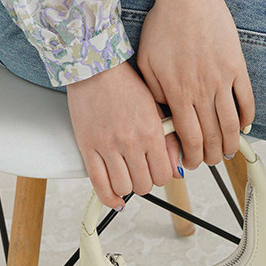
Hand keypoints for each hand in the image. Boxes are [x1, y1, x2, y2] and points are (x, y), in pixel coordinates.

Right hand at [66, 60, 184, 208]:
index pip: (164, 174)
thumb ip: (168, 140)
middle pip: (145, 184)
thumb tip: (177, 170)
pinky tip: (115, 198)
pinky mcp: (88, 147)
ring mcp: (108, 146)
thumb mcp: (154, 108)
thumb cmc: (125, 84)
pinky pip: (99, 185)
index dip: (162, 175)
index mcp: (151, 130)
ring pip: (124, 187)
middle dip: (145, 181)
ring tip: (126, 175)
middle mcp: (131, 141)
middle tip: (141, 170)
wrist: (95, 67)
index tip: (156, 169)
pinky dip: (109, 198)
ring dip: (127, 186)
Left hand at [136, 0, 254, 170]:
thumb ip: (153, 90)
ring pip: (230, 124)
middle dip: (211, 156)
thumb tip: (163, 112)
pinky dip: (248, 118)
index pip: (188, 136)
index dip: (191, 155)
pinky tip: (244, 127)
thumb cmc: (163, 25)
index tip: (189, 162)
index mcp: (177, 91)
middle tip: (209, 161)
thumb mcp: (146, 59)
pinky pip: (246, 100)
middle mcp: (201, 90)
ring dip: (230, 144)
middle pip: (211, 136)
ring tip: (227, 152)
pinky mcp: (237, 66)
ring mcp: (222, 79)